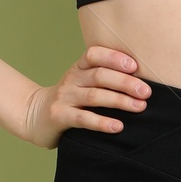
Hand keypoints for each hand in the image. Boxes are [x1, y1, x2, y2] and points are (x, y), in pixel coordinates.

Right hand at [19, 47, 149, 146]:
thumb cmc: (69, 98)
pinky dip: (102, 122)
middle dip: (126, 83)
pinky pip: (83, 118)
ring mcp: (64, 97)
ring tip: (139, 107)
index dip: (114, 58)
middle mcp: (71, 79)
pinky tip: (118, 126)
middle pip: (100, 76)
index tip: (135, 67)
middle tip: (147, 92)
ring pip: (94, 96)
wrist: (34, 115)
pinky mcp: (59, 116)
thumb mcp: (82, 81)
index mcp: (79, 67)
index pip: (94, 54)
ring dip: (119, 101)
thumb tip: (142, 80)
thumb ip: (104, 77)